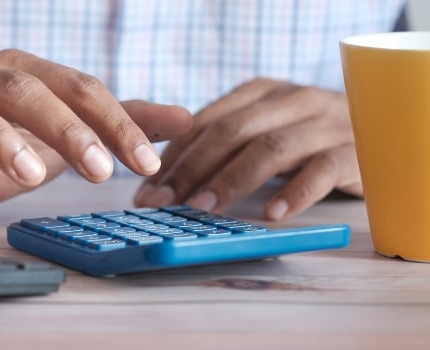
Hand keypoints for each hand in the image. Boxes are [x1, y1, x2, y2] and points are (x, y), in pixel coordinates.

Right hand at [0, 49, 191, 230]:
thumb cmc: (5, 145)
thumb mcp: (67, 133)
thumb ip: (120, 123)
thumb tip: (187, 119)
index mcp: (25, 73)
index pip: (78, 88)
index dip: (115, 123)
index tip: (147, 163)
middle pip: (26, 90)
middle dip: (67, 128)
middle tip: (101, 172)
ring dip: (1, 141)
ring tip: (33, 175)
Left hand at [134, 78, 362, 219]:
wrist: (379, 131)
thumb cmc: (305, 137)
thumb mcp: (262, 128)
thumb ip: (222, 142)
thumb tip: (163, 174)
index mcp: (261, 92)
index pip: (206, 121)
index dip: (173, 156)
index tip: (148, 188)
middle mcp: (291, 100)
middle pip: (232, 131)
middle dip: (191, 168)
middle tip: (163, 201)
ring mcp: (324, 124)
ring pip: (271, 148)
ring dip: (232, 180)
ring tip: (203, 209)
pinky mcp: (353, 152)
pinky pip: (322, 171)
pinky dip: (295, 193)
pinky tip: (271, 214)